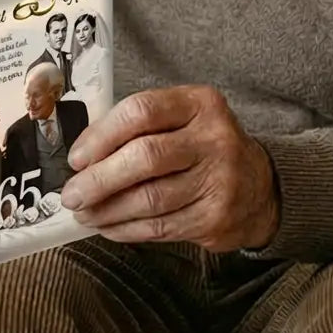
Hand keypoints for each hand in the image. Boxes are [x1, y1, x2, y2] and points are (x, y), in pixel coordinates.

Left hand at [60, 85, 279, 251]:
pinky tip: (109, 226)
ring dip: (108, 209)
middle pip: (144, 157)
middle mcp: (214, 138)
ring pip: (150, 198)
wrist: (261, 185)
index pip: (141, 111)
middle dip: (99, 179)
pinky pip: (161, 227)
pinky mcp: (217, 218)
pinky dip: (127, 229)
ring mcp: (219, 180)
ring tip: (84, 213)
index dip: (101, 135)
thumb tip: (83, 154)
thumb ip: (139, 125)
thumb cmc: (203, 145)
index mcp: (199, 103)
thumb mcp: (182, 117)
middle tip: (72, 193)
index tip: (76, 158)